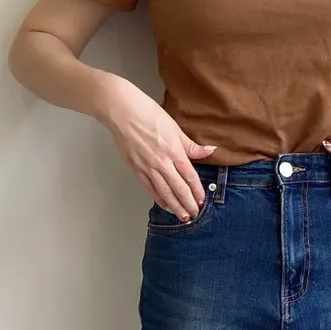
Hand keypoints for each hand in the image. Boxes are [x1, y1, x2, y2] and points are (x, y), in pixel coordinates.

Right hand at [98, 78, 216, 219]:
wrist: (122, 112)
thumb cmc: (147, 113)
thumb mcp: (174, 127)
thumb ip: (191, 145)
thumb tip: (209, 152)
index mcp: (174, 151)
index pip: (189, 176)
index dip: (197, 190)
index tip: (202, 200)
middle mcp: (161, 163)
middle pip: (178, 188)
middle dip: (188, 203)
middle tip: (195, 214)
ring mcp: (147, 167)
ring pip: (164, 192)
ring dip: (174, 206)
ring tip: (182, 216)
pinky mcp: (135, 168)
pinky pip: (149, 188)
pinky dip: (158, 198)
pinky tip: (164, 205)